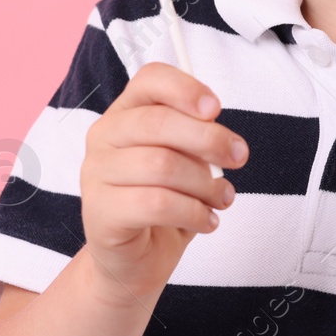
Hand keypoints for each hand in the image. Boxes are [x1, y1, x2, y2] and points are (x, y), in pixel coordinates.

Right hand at [78, 62, 247, 299]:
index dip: (185, 88)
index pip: (149, 80)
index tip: (217, 108)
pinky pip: (157, 204)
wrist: (139, 256)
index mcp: (126, 112)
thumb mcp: (189, 160)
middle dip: (209, 139)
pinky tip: (207, 220)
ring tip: (222, 198)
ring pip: (162, 165)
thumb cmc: (167, 198)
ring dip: (206, 184)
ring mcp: (96, 175)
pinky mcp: (100, 213)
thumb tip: (223, 139)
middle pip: (158, 123)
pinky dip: (194, 213)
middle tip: (239, 157)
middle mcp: (104, 137)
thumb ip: (199, 138)